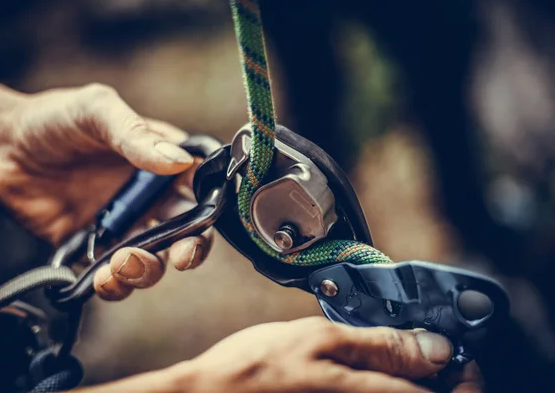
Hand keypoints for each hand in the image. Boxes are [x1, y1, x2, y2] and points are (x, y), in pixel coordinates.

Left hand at [0, 79, 211, 300]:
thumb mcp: (97, 111)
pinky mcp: (94, 247)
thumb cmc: (53, 119)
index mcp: (161, 160)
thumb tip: (179, 162)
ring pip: (154, 260)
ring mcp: (123, 224)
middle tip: (180, 257)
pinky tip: (103, 278)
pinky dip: (115, 285)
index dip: (210, 210)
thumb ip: (135, 135)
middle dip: (189, 250)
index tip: (202, 224)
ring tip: (123, 266)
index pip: (200, 189)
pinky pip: (114, 274)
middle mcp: (148, 196)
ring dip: (148, 270)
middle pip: (187, 232)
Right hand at [73, 317, 482, 392]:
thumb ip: (381, 346)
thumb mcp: (320, 341)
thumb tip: (435, 348)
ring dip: (416, 380)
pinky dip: (388, 383)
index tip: (462, 356)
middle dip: (444, 378)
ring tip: (403, 355)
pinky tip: (373, 368)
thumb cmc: (256, 368)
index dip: (467, 377)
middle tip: (433, 352)